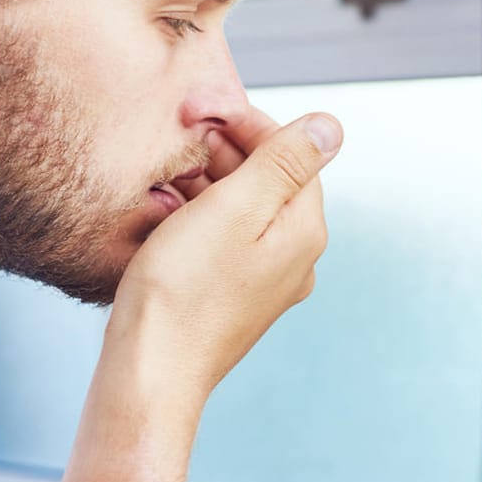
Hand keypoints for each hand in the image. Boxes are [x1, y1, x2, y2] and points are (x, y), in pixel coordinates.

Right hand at [107, 107, 342, 405]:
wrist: (150, 372)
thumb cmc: (182, 292)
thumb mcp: (234, 208)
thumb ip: (284, 162)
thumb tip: (331, 127)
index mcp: (304, 233)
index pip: (292, 153)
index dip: (247, 122)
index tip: (202, 109)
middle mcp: (294, 259)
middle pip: (269, 180)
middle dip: (225, 150)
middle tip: (179, 136)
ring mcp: (264, 282)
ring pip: (243, 209)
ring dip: (207, 181)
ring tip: (165, 174)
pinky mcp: (233, 297)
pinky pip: (224, 238)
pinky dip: (198, 215)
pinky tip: (166, 212)